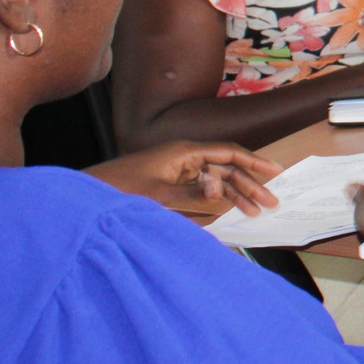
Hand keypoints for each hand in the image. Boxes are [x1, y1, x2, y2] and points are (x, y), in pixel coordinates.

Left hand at [87, 141, 281, 215]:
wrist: (88, 193)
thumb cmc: (119, 189)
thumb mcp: (157, 194)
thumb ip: (192, 192)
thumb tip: (220, 189)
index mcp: (184, 152)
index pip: (228, 152)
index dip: (253, 161)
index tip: (274, 171)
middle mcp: (185, 157)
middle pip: (226, 168)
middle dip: (249, 184)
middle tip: (270, 202)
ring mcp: (178, 169)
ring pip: (216, 180)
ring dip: (235, 194)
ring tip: (254, 211)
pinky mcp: (171, 182)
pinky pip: (202, 188)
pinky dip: (217, 198)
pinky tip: (229, 210)